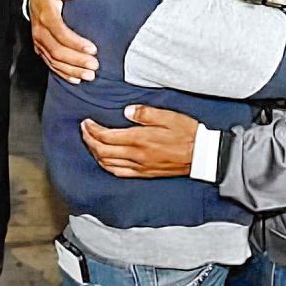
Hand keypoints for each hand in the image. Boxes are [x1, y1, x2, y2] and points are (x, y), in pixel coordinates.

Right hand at [29, 0, 97, 81]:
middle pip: (57, 51)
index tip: (93, 48)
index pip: (60, 32)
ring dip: (72, 70)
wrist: (34, 0)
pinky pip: (51, 65)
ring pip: (54, 61)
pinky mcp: (40, 50)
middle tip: (94, 65)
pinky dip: (64, 73)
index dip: (76, 42)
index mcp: (46, 16)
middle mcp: (40, 32)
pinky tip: (76, 79)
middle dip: (77, 60)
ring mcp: (39, 43)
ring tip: (89, 75)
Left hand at [80, 105, 197, 177]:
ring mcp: (139, 167)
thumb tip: (127, 111)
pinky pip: (118, 172)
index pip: (106, 137)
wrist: (201, 155)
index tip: (86, 122)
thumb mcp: (169, 116)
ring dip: (95, 153)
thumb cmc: (187, 134)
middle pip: (102, 151)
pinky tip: (104, 160)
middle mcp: (136, 155)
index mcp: (140, 139)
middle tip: (84, 129)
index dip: (92, 129)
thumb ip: (146, 113)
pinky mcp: (144, 173)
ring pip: (107, 163)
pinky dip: (106, 165)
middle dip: (89, 140)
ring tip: (91, 142)